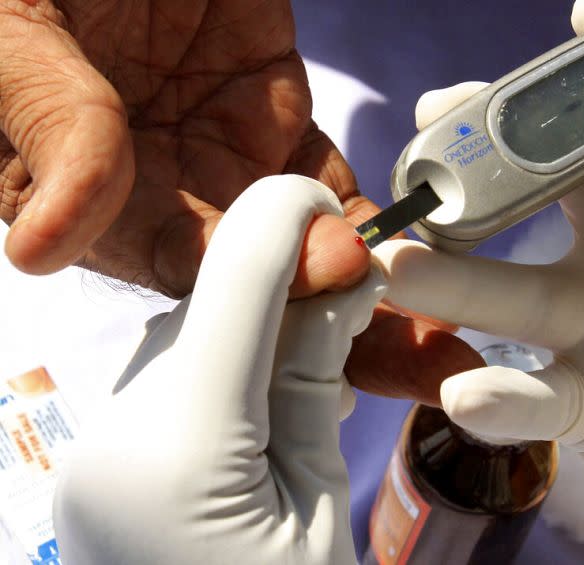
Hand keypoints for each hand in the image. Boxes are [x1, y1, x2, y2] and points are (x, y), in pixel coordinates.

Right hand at [0, 0, 376, 297]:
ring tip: (381, 259)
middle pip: (243, 258)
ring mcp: (225, 153)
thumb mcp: (21, 40)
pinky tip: (384, 227)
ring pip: (292, 225)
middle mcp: (161, 187)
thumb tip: (43, 245)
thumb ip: (53, 125)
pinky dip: (355, 206)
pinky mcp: (273, 113)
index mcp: (82, 189)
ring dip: (339, 249)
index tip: (281, 279)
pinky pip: (323, 174)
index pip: (163, 257)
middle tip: (347, 271)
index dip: (225, 278)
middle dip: (299, 273)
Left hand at [53, 175, 386, 563]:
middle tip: (355, 308)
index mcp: (184, 453)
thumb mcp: (323, 504)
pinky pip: (174, 379)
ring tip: (312, 386)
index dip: (290, 219)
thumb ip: (321, 380)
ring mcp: (96, 447)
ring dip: (259, 333)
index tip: (339, 210)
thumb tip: (342, 279)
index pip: (237, 280)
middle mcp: (115, 436)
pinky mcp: (103, 457)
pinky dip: (228, 371)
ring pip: (193, 337)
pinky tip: (265, 413)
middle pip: (214, 305)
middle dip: (287, 289)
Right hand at [373, 0, 583, 561]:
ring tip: (395, 272)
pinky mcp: (574, 402)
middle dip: (482, 172)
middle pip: (539, 199)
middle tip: (427, 153)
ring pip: (504, 295)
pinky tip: (473, 394)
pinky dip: (497, 398)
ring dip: (449, 283)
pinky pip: (526, 395)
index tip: (581, 13)